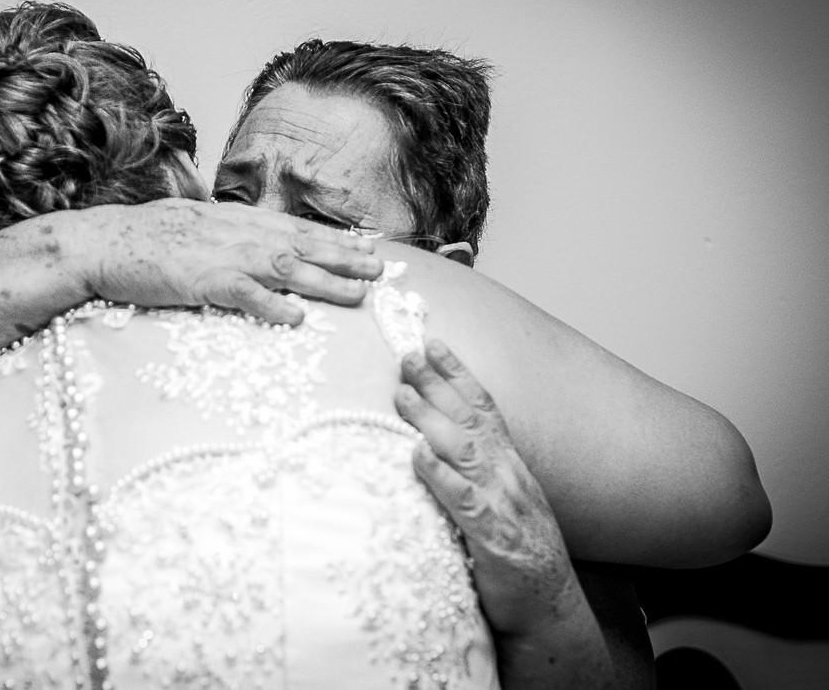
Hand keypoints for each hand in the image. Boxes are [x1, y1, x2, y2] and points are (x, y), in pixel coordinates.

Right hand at [74, 198, 382, 323]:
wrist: (102, 241)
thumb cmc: (143, 238)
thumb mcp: (193, 225)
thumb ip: (226, 234)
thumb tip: (251, 243)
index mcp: (236, 220)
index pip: (296, 227)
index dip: (335, 238)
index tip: (367, 246)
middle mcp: (237, 233)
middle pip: (302, 244)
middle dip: (345, 257)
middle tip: (382, 269)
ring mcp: (220, 255)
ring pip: (285, 266)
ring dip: (324, 280)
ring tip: (359, 293)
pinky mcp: (200, 280)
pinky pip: (242, 293)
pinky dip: (270, 304)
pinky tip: (296, 316)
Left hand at [395, 338, 612, 687]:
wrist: (552, 614)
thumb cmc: (518, 558)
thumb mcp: (500, 504)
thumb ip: (474, 471)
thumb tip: (435, 440)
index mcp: (511, 466)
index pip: (485, 408)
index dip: (459, 373)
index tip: (433, 341)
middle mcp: (510, 478)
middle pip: (471, 420)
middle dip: (438, 384)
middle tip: (406, 355)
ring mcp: (505, 508)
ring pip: (466, 453)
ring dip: (432, 421)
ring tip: (403, 394)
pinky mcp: (495, 542)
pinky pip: (466, 504)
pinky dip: (443, 477)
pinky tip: (420, 456)